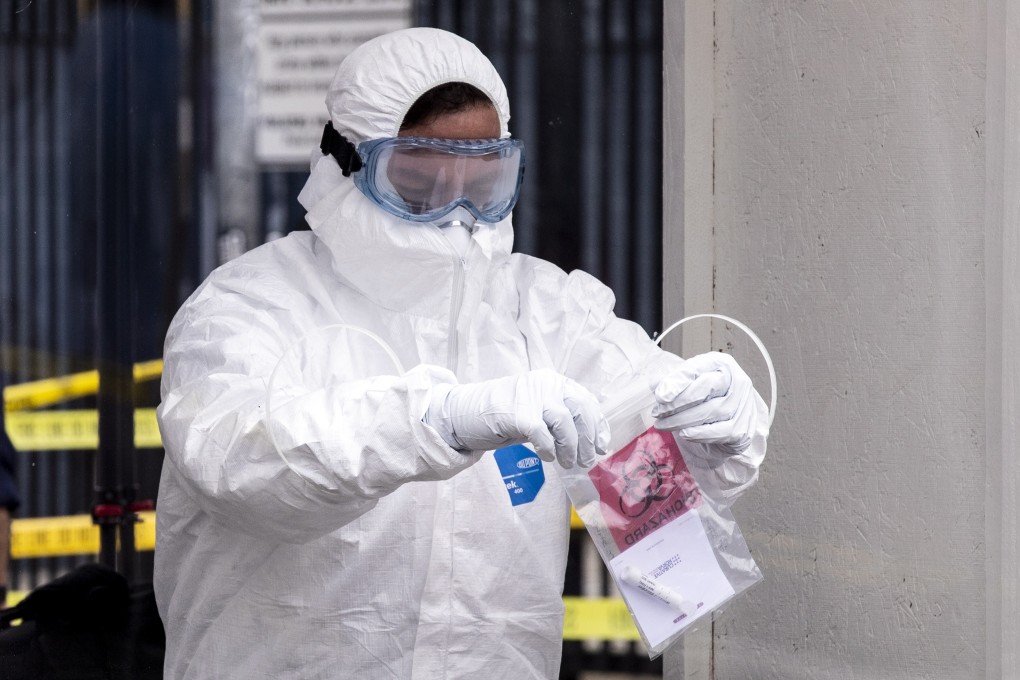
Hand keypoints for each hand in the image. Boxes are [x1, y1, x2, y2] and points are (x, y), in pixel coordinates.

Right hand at [425, 369, 609, 467]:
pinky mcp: (519, 413)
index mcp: (552, 381)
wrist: (465, 413)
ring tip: (568, 463)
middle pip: (580, 410)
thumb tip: (588, 440)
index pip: (585, 400)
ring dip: (571, 448)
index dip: (597, 424)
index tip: (602, 444)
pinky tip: (547, 457)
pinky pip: (543, 435)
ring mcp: (532, 396)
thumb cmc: (503, 415)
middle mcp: (545, 383)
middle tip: (587, 460)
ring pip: (565, 423)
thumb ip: (558, 418)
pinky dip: (549, 449)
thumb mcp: (536, 410)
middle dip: (588, 438)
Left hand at [651, 352, 761, 454]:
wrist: (728, 421)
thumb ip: (671, 381)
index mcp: (721, 363)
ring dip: (683, 420)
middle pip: (707, 388)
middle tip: (657, 413)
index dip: (678, 381)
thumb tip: (656, 385)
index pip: (699, 367)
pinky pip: (721, 432)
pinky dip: (700, 433)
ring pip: (712, 411)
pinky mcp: (744, 428)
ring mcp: (744, 405)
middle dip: (678, 402)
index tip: (660, 396)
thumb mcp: (688, 382)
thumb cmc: (706, 397)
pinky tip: (684, 434)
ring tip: (664, 424)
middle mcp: (737, 381)